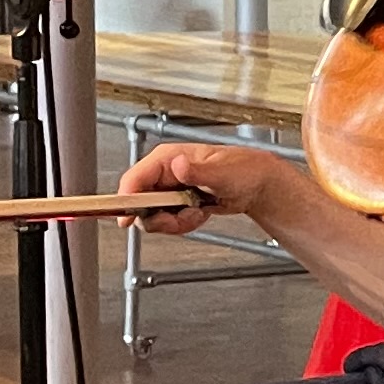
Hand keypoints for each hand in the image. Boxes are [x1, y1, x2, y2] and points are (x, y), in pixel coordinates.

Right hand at [115, 141, 266, 235]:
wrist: (257, 184)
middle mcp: (163, 173)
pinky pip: (167, 222)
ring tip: (198, 212)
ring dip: (175, 222)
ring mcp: (167, 189)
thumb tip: (178, 165)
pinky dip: (183, 224)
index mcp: (167, 159)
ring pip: (152, 216)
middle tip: (185, 216)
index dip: (126, 200)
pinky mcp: (174, 203)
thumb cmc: (244, 170)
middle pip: (139, 203)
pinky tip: (200, 214)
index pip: (134, 179)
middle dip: (161, 217)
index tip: (127, 218)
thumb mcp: (222, 172)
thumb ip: (198, 171)